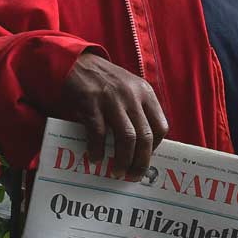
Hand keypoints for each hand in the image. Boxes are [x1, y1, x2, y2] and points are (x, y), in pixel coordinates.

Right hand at [60, 51, 168, 177]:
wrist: (76, 62)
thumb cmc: (104, 81)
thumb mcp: (129, 89)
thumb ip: (137, 110)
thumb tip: (141, 145)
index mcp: (146, 93)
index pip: (161, 127)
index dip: (155, 147)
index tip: (145, 158)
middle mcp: (133, 96)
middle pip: (145, 136)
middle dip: (141, 161)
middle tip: (133, 175)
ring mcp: (112, 99)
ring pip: (127, 137)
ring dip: (123, 159)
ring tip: (117, 172)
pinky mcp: (91, 103)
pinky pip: (99, 133)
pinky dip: (98, 149)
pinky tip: (95, 158)